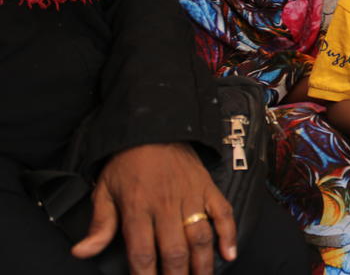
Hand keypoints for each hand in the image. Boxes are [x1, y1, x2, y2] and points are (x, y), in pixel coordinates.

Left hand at [72, 143, 236, 274]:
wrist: (154, 126)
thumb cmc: (127, 161)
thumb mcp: (105, 190)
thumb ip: (99, 224)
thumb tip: (82, 252)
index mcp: (137, 207)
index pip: (142, 253)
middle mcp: (166, 205)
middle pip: (174, 251)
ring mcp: (191, 196)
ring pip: (200, 238)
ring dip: (202, 264)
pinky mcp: (207, 188)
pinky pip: (223, 213)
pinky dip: (229, 234)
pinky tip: (229, 254)